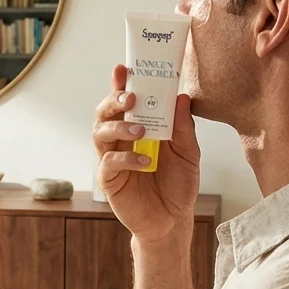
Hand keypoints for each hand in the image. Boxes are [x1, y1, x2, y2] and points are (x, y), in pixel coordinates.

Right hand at [93, 64, 200, 242]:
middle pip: (104, 112)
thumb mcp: (188, 153)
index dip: (120, 84)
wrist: (173, 220)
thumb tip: (181, 98)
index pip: (125, 101)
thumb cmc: (177, 185)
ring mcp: (112, 159)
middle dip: (114, 100)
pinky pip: (108, 163)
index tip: (123, 68)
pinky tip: (145, 162)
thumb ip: (182, 127)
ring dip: (118, 126)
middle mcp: (120, 140)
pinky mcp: (109, 180)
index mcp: (137, 128)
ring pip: (100, 133)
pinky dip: (125, 159)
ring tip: (140, 129)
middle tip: (131, 96)